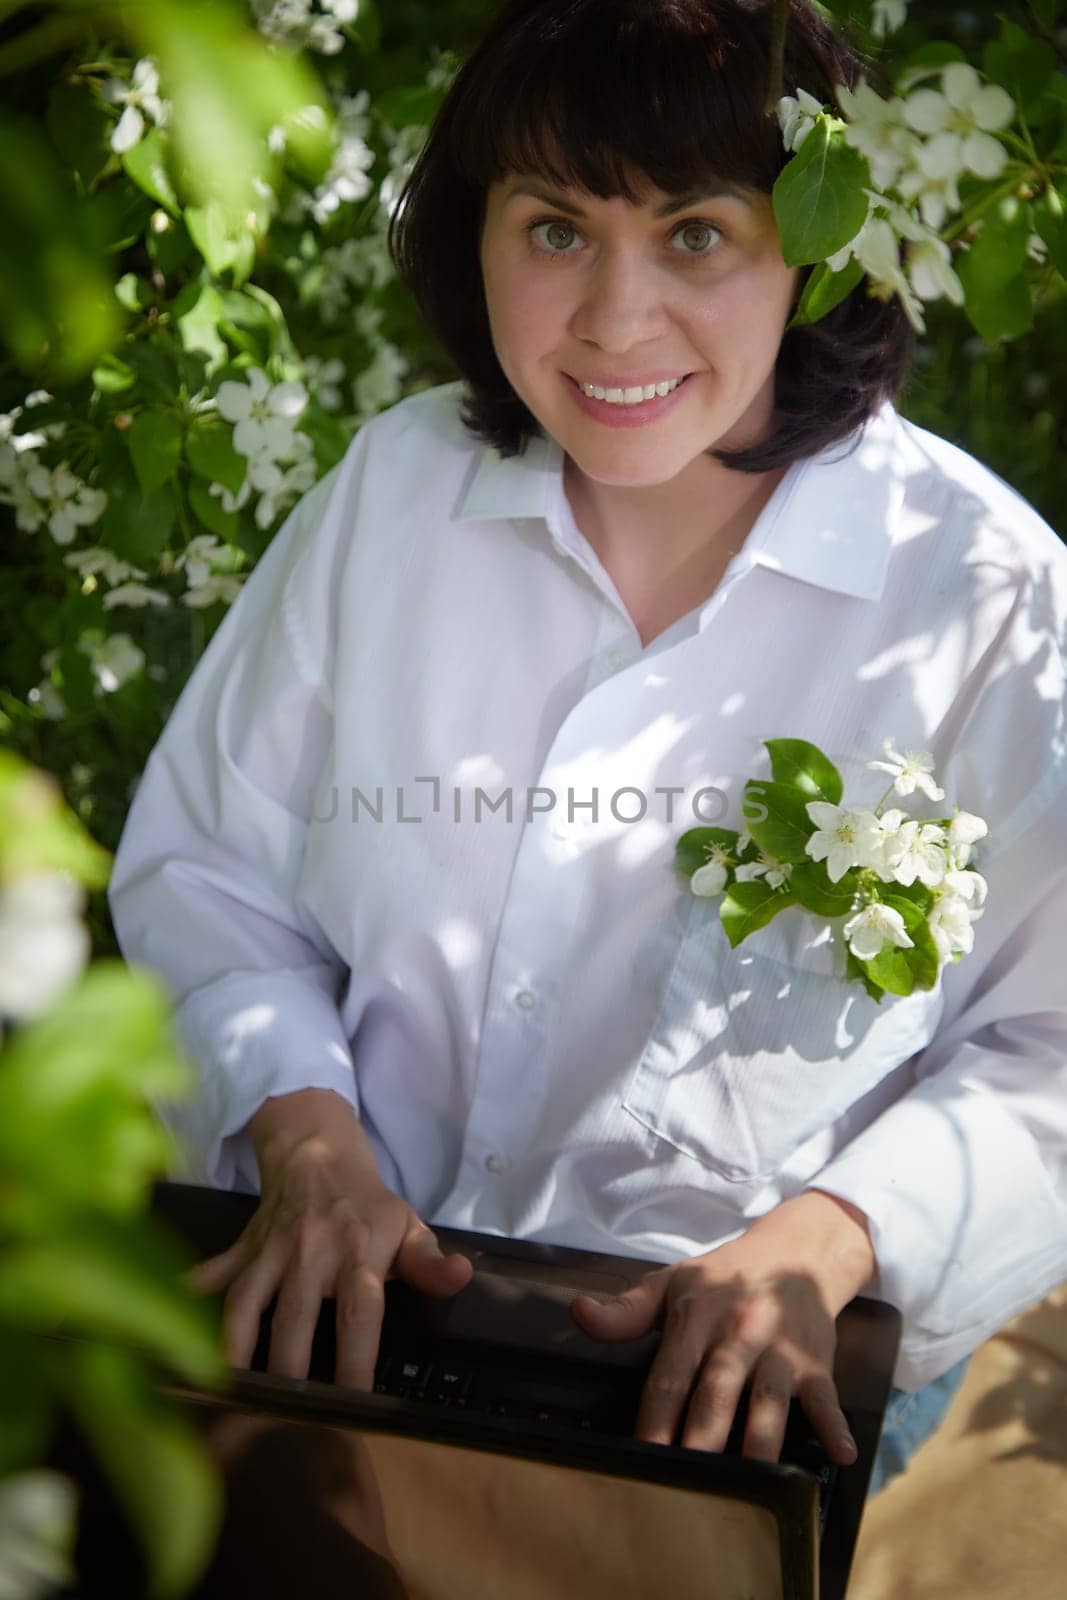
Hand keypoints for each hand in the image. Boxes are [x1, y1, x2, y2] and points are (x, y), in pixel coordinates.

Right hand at [184, 1090, 472, 1387]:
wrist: (318, 1150)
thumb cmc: (367, 1203)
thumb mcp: (408, 1226)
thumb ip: (430, 1263)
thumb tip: (461, 1276)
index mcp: (357, 1254)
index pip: (359, 1314)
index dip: (356, 1361)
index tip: (354, 1405)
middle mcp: (310, 1255)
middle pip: (295, 1320)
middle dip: (288, 1371)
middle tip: (283, 1420)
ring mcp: (270, 1252)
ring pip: (246, 1306)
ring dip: (234, 1351)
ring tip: (228, 1400)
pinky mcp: (241, 1250)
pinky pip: (208, 1276)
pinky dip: (185, 1299)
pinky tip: (162, 1336)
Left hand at [570, 1192, 873, 1467]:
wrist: (794, 1250)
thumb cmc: (724, 1277)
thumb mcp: (671, 1282)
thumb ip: (624, 1310)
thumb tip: (579, 1313)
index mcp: (696, 1316)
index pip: (669, 1376)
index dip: (655, 1419)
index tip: (642, 1458)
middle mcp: (738, 1332)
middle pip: (716, 1393)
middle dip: (702, 1439)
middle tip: (689, 1486)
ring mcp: (780, 1348)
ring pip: (768, 1401)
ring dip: (759, 1443)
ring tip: (750, 1485)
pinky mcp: (816, 1360)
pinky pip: (826, 1396)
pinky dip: (835, 1425)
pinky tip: (839, 1454)